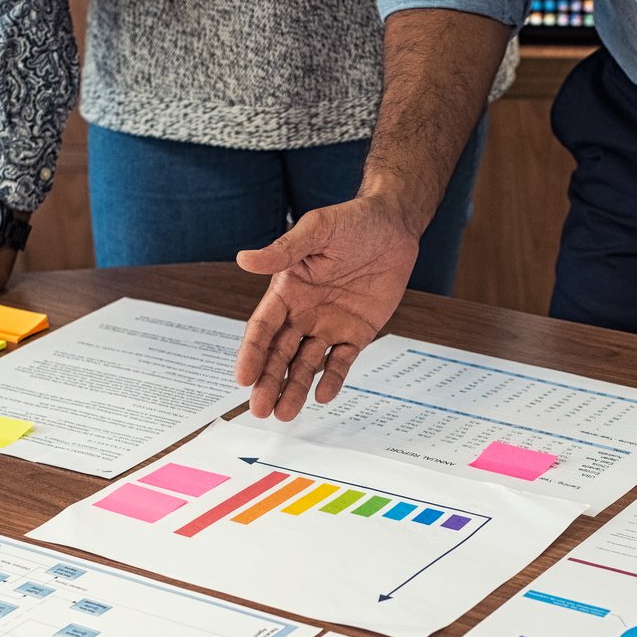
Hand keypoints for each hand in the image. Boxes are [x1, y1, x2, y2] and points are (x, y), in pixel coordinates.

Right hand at [234, 195, 419, 419]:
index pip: (262, 328)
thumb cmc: (351, 221)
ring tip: (285, 414)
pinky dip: (332, 379)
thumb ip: (283, 250)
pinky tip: (323, 396)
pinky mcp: (356, 333)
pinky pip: (341, 361)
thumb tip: (244, 259)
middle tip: (259, 410)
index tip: (242, 378)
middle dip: (268, 381)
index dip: (252, 353)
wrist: (393, 226)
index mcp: (286, 291)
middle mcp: (303, 313)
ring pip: (306, 364)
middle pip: (280, 354)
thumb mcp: (316, 230)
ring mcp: (329, 325)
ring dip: (295, 388)